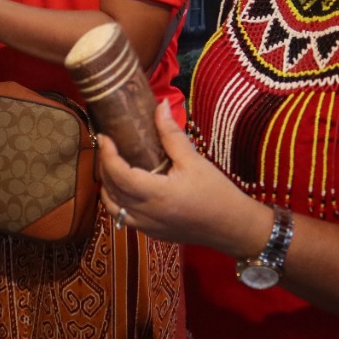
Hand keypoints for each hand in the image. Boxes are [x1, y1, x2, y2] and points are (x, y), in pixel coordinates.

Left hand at [98, 101, 262, 254]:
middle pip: (111, 190)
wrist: (233, 227)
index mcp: (157, 194)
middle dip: (104, 166)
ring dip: (107, 186)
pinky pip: (123, 218)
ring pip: (112, 207)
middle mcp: (147, 213)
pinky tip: (124, 188)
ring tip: (112, 166)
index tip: (105, 137)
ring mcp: (147, 226)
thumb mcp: (194, 160)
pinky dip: (117, 202)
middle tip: (108, 146)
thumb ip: (172, 134)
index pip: (119, 174)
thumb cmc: (217, 193)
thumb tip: (161, 106)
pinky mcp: (151, 233)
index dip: (107, 155)